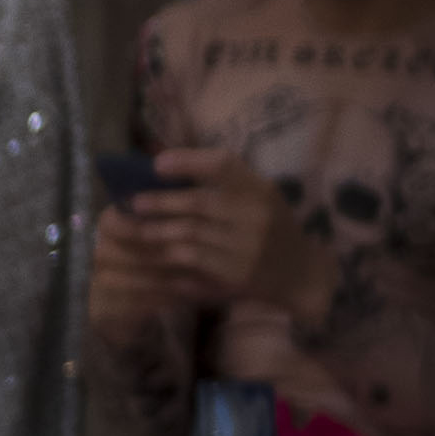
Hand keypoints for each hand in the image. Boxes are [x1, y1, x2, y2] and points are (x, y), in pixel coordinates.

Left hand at [96, 149, 327, 323]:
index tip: (157, 164)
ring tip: (136, 228)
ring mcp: (248, 245)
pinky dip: (169, 254)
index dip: (187, 161)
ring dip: (157, 230)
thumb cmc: (269, 229)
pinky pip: (193, 260)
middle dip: (161, 202)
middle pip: (199, 202)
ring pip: (190, 233)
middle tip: (133, 202)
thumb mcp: (257, 198)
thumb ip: (220, 184)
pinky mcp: (237, 273)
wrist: (301, 274)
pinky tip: (154, 252)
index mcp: (260, 188)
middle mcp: (256, 214)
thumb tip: (160, 163)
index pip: (223, 164)